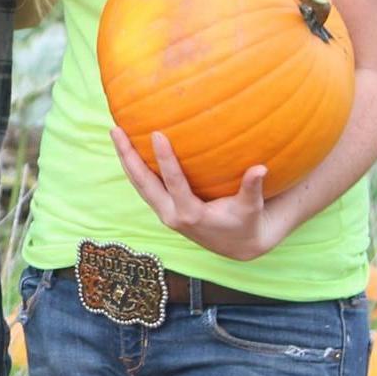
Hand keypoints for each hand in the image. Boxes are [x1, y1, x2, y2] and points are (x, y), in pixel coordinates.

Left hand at [110, 126, 289, 261]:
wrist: (236, 245)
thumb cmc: (246, 223)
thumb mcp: (251, 208)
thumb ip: (252, 188)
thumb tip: (261, 168)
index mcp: (191, 214)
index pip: (173, 183)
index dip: (165, 159)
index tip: (156, 134)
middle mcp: (171, 214)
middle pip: (142, 183)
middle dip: (128, 156)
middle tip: (116, 129)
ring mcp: (164, 212)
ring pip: (138, 184)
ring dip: (126, 159)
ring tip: (116, 133)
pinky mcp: (163, 209)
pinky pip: (144, 186)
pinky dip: (135, 167)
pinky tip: (130, 147)